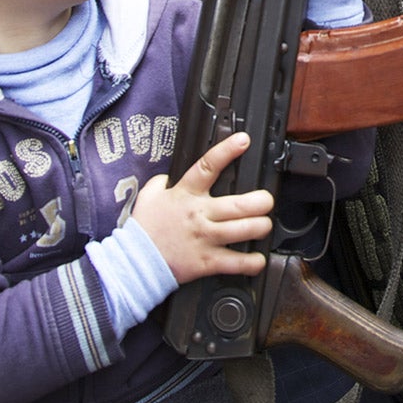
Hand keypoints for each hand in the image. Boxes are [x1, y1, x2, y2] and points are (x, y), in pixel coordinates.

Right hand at [132, 132, 275, 281]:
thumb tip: (171, 175)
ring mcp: (205, 238)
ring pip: (243, 230)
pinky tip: (257, 259)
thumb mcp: (149, 195)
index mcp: (186, 194)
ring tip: (264, 225)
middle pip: (239, 205)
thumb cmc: (145, 228)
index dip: (227, 151)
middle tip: (266, 201)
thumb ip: (162, 181)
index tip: (243, 140)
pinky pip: (236, 262)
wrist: (136, 261)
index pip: (208, 166)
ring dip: (261, 227)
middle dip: (261, 202)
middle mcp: (200, 214)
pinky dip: (252, 262)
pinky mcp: (207, 261)